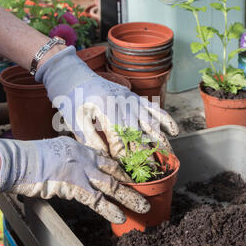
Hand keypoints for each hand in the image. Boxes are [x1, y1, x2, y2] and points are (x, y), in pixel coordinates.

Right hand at [0, 134, 149, 223]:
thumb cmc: (28, 159)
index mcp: (79, 148)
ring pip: (112, 186)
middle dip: (132, 182)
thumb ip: (66, 161)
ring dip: (130, 198)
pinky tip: (122, 218)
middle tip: (147, 189)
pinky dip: (110, 210)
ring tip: (144, 208)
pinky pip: (97, 200)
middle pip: (115, 171)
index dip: (121, 169)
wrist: (17, 161)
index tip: (132, 176)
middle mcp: (85, 157)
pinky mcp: (75, 186)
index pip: (106, 158)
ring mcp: (82, 170)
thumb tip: (69, 171)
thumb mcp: (52, 153)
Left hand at [36, 47, 178, 157]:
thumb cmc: (71, 99)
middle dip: (143, 153)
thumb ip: (90, 139)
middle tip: (150, 170)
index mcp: (106, 106)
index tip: (126, 168)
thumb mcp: (74, 120)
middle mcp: (123, 101)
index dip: (123, 154)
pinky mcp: (135, 97)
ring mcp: (132, 98)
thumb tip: (106, 157)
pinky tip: (174, 132)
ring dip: (159, 140)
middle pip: (137, 132)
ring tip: (168, 156)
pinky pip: (155, 108)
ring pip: (150, 122)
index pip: (120, 136)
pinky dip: (166, 120)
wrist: (74, 75)